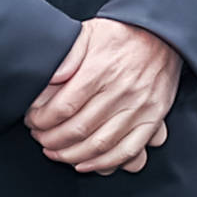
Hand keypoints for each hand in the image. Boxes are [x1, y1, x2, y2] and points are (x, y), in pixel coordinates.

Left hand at [26, 19, 182, 174]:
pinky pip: (128, 151)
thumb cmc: (122, 36)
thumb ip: (67, 54)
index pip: (63, 107)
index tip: (33, 121)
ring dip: (72, 155)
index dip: (42, 120)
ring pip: (100, 145)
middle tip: (40, 138)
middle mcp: (121, 91)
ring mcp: (139, 108)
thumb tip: (50, 77)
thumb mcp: (89, 33)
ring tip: (56, 152)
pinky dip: (105, 163)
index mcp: (101, 69)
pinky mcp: (153, 119)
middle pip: (78, 129)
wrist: (163, 36)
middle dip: (52, 139)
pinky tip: (87, 164)